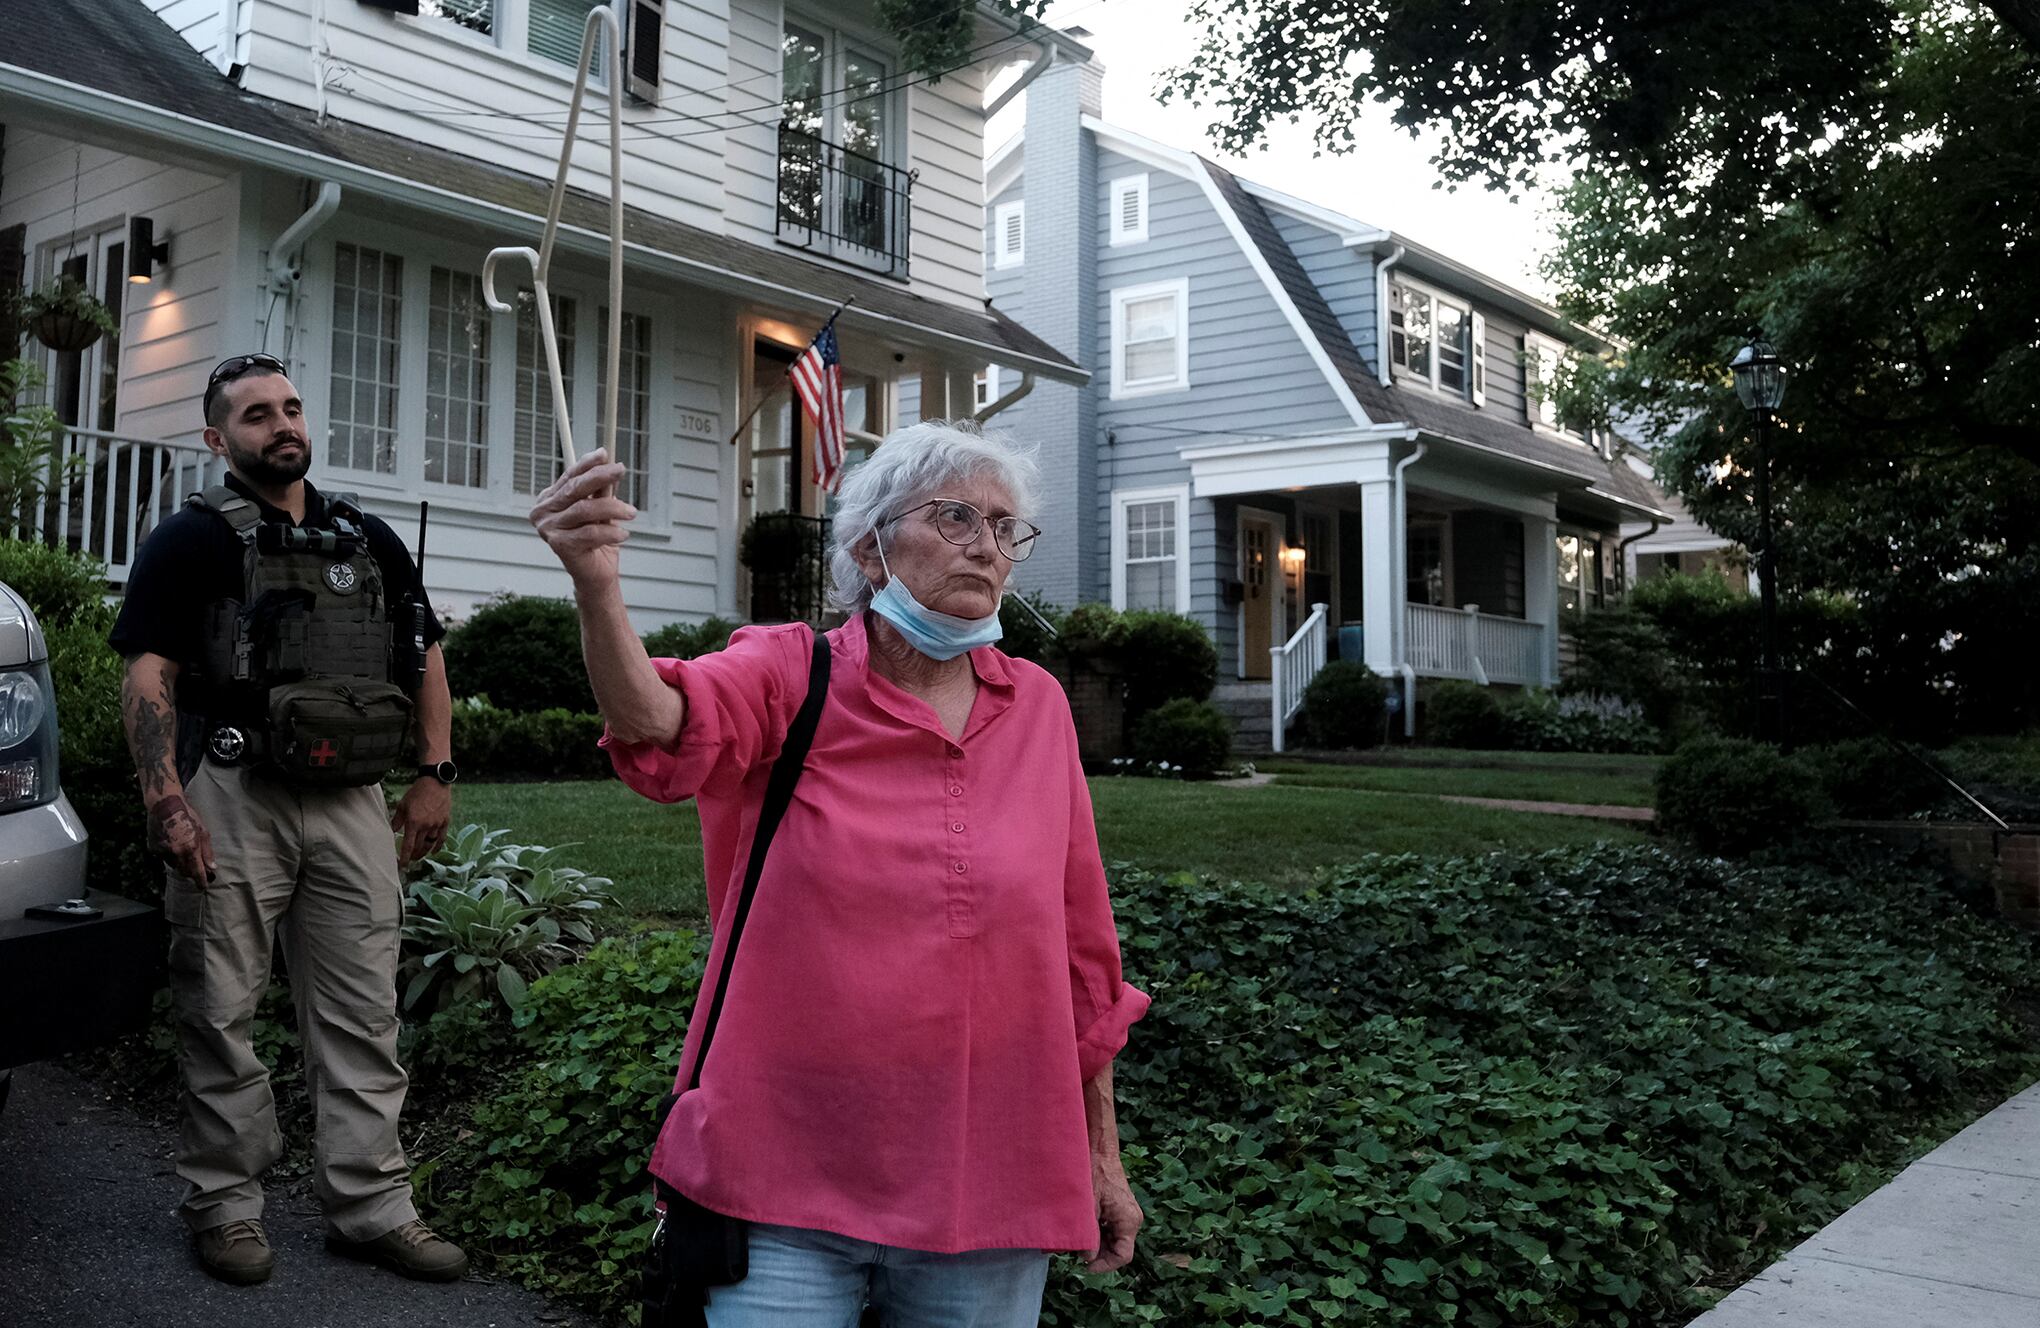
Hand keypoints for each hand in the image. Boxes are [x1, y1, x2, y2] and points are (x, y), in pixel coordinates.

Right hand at [147, 794, 214, 882]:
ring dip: (180, 862)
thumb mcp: (203, 831)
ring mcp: (162, 852)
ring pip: (174, 865)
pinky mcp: (153, 849)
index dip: (200, 881)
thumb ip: (207, 851)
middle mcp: (175, 853)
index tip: (203, 887)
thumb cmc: (187, 815)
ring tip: (183, 848)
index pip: (196, 872)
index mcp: (190, 848)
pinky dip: (170, 855)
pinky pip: (164, 858)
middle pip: (184, 871)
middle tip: (197, 867)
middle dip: (191, 872)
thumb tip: (212, 867)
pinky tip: (172, 842)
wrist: (163, 805)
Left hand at [391, 776, 451, 866]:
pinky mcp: (445, 822)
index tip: (401, 866)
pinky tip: (433, 851)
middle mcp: (426, 826)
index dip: (404, 858)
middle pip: (419, 847)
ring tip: (419, 856)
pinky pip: (442, 838)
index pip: (408, 845)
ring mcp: (437, 825)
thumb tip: (392, 831)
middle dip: (413, 856)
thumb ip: (397, 820)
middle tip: (409, 860)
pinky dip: (437, 846)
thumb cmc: (416, 792)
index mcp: (413, 823)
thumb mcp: (402, 805)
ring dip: (424, 852)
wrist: (435, 782)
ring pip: (430, 845)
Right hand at [529, 448, 634, 586]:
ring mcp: (548, 529)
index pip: (568, 476)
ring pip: (584, 510)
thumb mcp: (600, 510)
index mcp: (549, 500)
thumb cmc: (597, 541)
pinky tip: (623, 534)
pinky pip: (590, 532)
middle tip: (621, 470)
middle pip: (574, 489)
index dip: (586, 464)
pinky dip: (611, 531)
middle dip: (600, 477)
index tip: (604, 453)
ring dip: (612, 508)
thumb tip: (609, 465)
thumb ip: (600, 491)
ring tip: (632, 513)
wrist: (596, 575)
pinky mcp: (559, 546)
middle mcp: (543, 513)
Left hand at [1084, 1161, 1142, 1272]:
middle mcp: (1132, 1220)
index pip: (1123, 1256)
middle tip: (1076, 1250)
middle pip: (1118, 1250)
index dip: (1104, 1265)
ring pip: (1112, 1240)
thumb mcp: (1088, 1205)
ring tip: (1077, 1239)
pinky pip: (1109, 1229)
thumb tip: (1086, 1257)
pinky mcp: (1118, 1209)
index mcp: (1129, 1220)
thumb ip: (1089, 1233)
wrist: (1099, 1149)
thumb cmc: (1094, 1172)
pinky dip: (1096, 1232)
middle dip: (1097, 1254)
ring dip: (1095, 1243)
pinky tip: (1082, 1227)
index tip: (1085, 1265)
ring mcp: (1126, 1214)